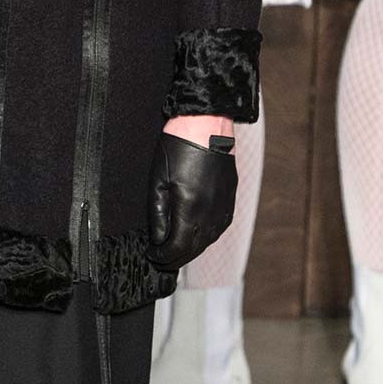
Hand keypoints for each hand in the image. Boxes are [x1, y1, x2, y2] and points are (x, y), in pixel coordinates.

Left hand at [147, 130, 237, 271]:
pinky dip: (206, 237)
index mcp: (190, 207)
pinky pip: (219, 227)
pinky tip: (196, 236)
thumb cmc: (179, 147)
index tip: (152, 255)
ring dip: (191, 249)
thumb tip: (158, 239)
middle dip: (176, 258)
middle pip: (194, 249)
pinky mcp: (230, 198)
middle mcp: (211, 211)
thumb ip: (158, 215)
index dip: (163, 256)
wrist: (205, 124)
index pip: (178, 247)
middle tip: (161, 259)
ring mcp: (224, 205)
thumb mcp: (158, 181)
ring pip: (208, 240)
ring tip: (176, 251)